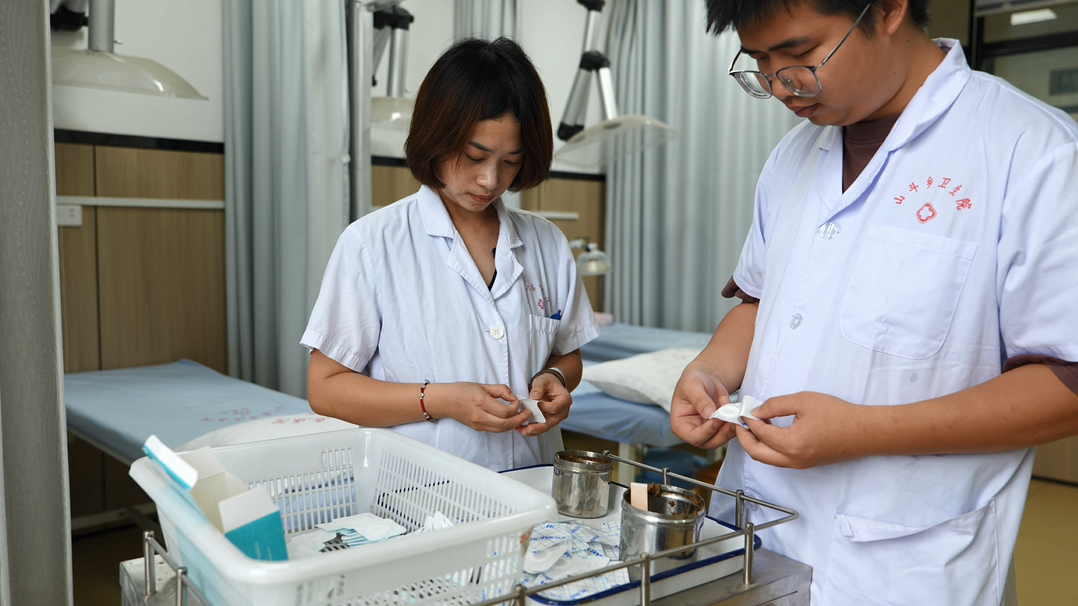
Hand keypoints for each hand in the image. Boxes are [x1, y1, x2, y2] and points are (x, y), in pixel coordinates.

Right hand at [431, 382, 530, 432]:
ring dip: (514, 424)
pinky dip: (505, 426)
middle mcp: (479, 416)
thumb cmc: (462, 391)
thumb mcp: (483, 386)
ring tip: (521, 417)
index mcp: (481, 402)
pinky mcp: (477, 428)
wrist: (445, 401)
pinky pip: (495, 430)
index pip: (505, 411)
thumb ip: (501, 390)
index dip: (516, 408)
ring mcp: (478, 424)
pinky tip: (510, 420)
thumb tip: (513, 397)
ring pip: (502, 430)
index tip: (518, 402)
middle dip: (520, 419)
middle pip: (506, 424)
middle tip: (527, 414)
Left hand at [518, 373, 570, 436]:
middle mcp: (563, 411)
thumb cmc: (548, 382)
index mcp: (565, 399)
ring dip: (534, 430)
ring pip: (546, 427)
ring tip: (522, 430)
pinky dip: (533, 430)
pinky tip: (523, 430)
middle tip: (528, 429)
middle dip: (539, 427)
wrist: (550, 386)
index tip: (535, 405)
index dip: (544, 408)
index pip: (555, 407)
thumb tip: (534, 397)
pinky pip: (542, 427)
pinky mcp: (549, 420)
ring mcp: (557, 417)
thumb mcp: (543, 381)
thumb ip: (539, 388)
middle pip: (552, 421)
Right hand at [670, 368, 737, 449]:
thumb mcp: (692, 385)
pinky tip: (738, 417)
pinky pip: (727, 433)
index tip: (717, 420)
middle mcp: (693, 432)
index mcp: (680, 424)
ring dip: (729, 432)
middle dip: (721, 433)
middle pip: (707, 442)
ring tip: (736, 418)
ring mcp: (707, 432)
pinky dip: (734, 427)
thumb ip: (699, 400)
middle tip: (731, 421)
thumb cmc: (693, 381)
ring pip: (720, 440)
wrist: (706, 379)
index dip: (706, 431)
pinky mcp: (718, 430)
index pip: (692, 436)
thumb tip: (708, 413)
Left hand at [736, 391, 869, 468]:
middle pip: (756, 453)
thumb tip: (756, 412)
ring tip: (753, 423)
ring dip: (755, 443)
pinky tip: (769, 430)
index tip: (743, 408)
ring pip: (766, 459)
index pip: (760, 433)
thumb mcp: (803, 401)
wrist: (864, 432)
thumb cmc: (838, 414)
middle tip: (739, 421)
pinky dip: (767, 447)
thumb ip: (775, 405)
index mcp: (791, 444)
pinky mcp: (804, 464)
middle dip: (743, 437)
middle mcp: (792, 460)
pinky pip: (778, 459)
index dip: (748, 419)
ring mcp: (798, 465)